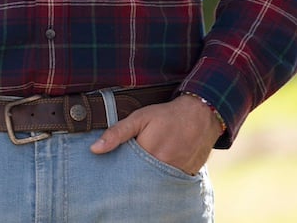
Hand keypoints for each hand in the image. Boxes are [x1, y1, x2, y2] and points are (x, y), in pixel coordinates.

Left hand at [89, 94, 222, 174]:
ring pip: (157, 181)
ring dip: (149, 177)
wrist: (201, 114)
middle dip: (133, 176)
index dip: (119, 169)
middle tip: (128, 169)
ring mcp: (179, 172)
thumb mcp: (139, 118)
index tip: (113, 168)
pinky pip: (173, 182)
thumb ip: (117, 133)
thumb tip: (94, 149)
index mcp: (149, 153)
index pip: (127, 170)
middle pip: (142, 178)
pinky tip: (159, 170)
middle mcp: (165, 166)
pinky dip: (165, 178)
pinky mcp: (190, 174)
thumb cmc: (167, 115)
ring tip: (143, 169)